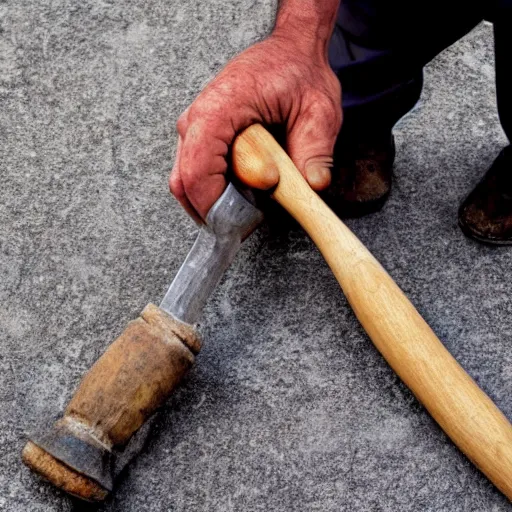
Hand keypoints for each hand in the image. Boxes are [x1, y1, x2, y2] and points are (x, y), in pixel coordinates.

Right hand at [170, 31, 341, 221]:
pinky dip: (216, 191)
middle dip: (213, 211)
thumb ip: (314, 150)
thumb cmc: (299, 73)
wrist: (290, 51)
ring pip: (187, 182)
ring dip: (215, 202)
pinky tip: (242, 193)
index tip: (243, 220)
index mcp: (220, 108)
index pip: (197, 169)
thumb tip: (311, 186)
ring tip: (248, 207)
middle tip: (246, 224)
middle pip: (185, 182)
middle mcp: (197, 118)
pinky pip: (197, 173)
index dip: (216, 203)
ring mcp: (195, 128)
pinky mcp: (202, 137)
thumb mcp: (319, 111)